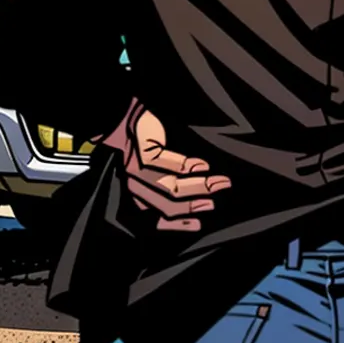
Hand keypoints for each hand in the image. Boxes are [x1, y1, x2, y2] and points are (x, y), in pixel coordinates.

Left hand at [99, 99, 231, 231]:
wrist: (124, 117)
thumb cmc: (146, 144)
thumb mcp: (158, 169)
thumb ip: (172, 183)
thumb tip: (201, 196)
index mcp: (138, 194)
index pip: (156, 216)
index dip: (178, 225)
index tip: (198, 225)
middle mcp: (135, 186)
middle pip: (165, 206)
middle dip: (193, 207)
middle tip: (212, 204)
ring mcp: (137, 170)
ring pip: (170, 187)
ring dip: (199, 186)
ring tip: (218, 183)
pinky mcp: (141, 155)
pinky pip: (168, 165)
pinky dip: (188, 166)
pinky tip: (202, 166)